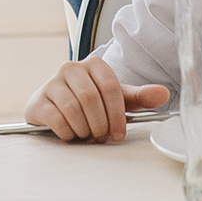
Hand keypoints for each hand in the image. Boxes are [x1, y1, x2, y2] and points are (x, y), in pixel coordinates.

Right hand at [23, 56, 168, 142]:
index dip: (117, 115)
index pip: (110, 88)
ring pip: (73, 109)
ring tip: (86, 134)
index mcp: (94, 64)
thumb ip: (139, 97)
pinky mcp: (38, 101)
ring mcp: (51, 83)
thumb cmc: (90, 104)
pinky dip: (67, 132)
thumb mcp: (116, 100)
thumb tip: (163, 94)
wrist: (55, 109)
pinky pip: (56, 119)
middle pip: (91, 99)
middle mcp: (70, 68)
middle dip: (99, 124)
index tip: (118, 133)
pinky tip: (70, 134)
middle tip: (101, 136)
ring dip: (84, 130)